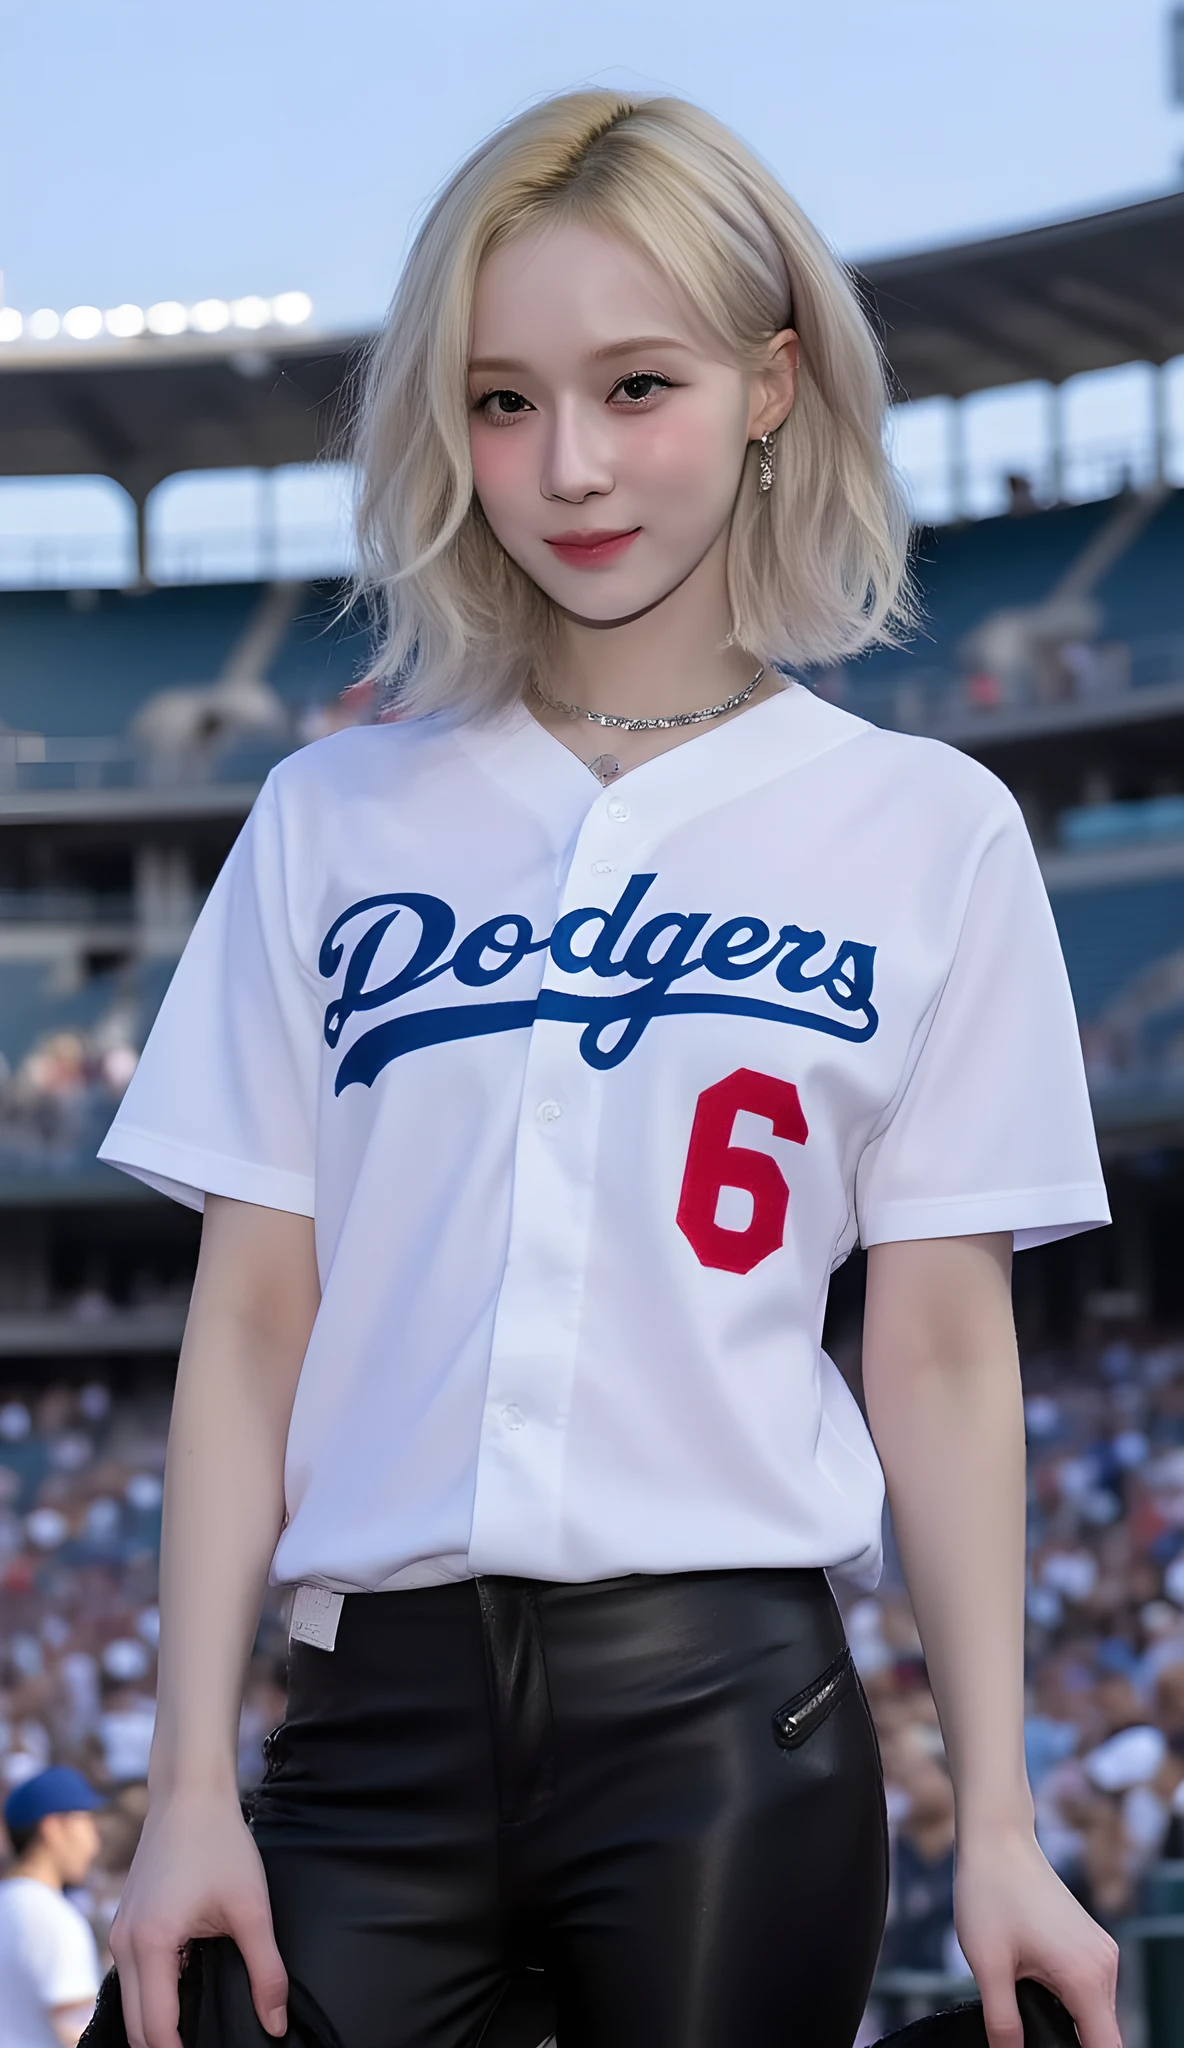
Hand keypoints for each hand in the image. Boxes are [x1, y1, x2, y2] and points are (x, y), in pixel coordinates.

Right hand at [110, 1788, 287, 2047]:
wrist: (189, 1793)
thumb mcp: (251, 1908)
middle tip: (204, 2047)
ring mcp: (120, 1933)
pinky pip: (131, 1979)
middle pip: (136, 2025)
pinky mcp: (125, 1923)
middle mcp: (124, 1944)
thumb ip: (266, 1971)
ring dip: (156, 2024)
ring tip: (196, 2033)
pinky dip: (151, 1999)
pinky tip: (183, 1997)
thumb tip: (276, 2024)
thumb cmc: (220, 1843)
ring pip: (130, 2003)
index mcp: (151, 1944)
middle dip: (165, 2047)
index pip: (157, 2028)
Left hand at [953, 1825, 1120, 2047]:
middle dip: (1069, 2043)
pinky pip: (1090, 1989)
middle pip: (1103, 2034)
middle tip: (1023, 2032)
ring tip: (1025, 2011)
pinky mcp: (1091, 1941)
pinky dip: (1070, 2001)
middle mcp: (1104, 1964)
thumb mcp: (987, 1964)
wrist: (996, 1838)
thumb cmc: (989, 1892)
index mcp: (1086, 1975)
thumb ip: (1003, 2022)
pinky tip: (1035, 1992)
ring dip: (1069, 2022)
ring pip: (1096, 2012)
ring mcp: (1101, 1950)